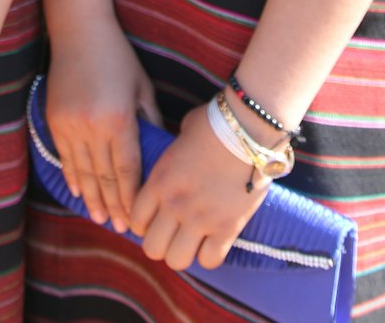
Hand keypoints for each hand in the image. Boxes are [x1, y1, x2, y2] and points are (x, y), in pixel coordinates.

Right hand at [46, 17, 161, 232]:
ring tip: (100, 218)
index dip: (131, 197)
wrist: (80, 32)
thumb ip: (150, 121)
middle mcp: (93, 126)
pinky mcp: (54, 120)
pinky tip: (80, 192)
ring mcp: (70, 125)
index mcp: (120, 119)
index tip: (136, 216)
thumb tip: (159, 153)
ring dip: (92, 198)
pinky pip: (65, 157)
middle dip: (113, 205)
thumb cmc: (118, 57)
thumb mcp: (142, 88)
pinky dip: (72, 177)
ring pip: (82, 171)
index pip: (127, 170)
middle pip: (104, 177)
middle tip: (120, 228)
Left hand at [130, 102, 266, 270]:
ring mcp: (200, 219)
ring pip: (176, 260)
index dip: (143, 224)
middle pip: (152, 248)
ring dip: (182, 252)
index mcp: (159, 180)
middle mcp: (175, 203)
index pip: (136, 220)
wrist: (248, 129)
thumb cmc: (214, 124)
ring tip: (192, 240)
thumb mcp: (181, 135)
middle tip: (172, 233)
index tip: (155, 219)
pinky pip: (209, 261)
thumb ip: (173, 155)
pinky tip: (213, 240)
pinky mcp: (227, 228)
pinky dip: (209, 255)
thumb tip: (176, 155)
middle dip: (160, 243)